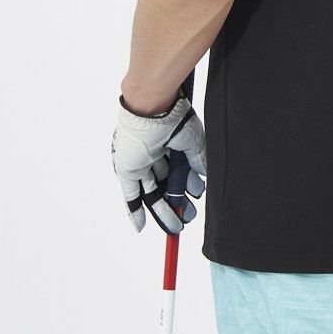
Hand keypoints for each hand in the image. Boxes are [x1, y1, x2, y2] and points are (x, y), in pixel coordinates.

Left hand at [111, 86, 206, 234]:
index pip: (179, 170)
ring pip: (151, 192)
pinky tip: (141, 226)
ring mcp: (140, 162)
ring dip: (162, 210)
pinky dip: (134, 210)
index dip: (188, 185)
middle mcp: (154, 153)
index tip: (197, 197)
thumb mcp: (192, 139)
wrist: (152, 107)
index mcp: (169, 143)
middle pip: (166, 184)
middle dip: (177, 202)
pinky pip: (130, 194)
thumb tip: (205, 174)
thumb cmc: (173, 115)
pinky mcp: (127, 169)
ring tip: (175, 226)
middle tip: (188, 217)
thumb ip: (197, 158)